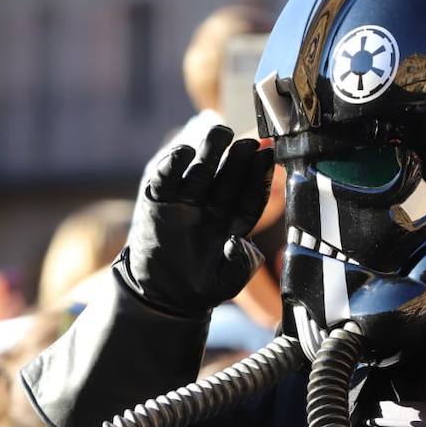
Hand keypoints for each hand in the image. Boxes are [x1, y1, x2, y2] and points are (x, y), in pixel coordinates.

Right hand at [119, 125, 274, 316]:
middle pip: (227, 178)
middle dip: (239, 159)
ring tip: (221, 132)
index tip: (268, 158)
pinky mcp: (157, 200)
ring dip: (210, 152)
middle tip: (249, 141)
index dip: (259, 178)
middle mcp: (210, 207)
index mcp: (231, 222)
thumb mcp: (225, 282)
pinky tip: (183, 151)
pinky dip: (172, 164)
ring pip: (200, 172)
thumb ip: (239, 266)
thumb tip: (238, 243)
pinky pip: (165, 178)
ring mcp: (184, 202)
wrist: (158, 294)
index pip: (249, 196)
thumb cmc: (197, 287)